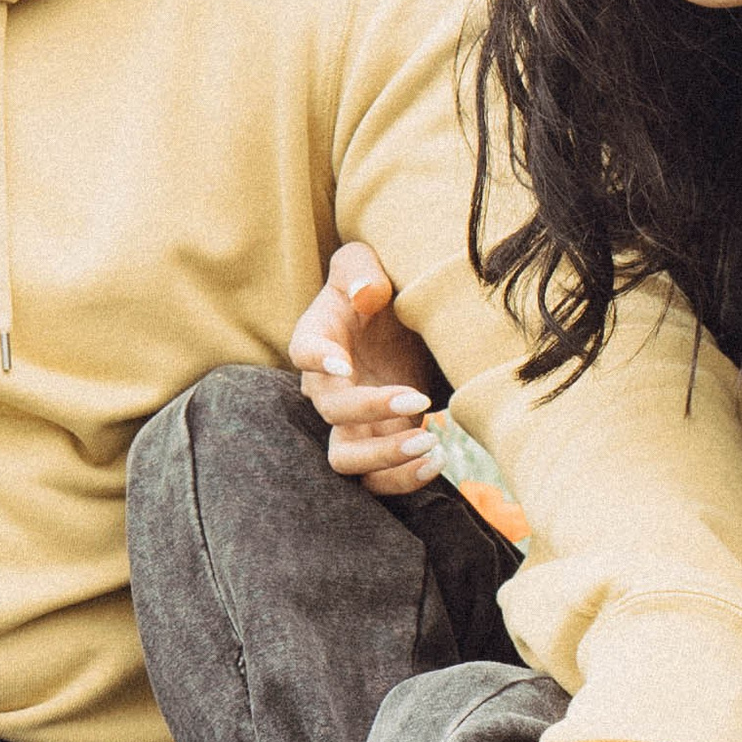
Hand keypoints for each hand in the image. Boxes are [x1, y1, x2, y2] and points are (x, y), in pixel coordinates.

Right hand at [288, 239, 444, 493]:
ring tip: (430, 444)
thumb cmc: (375, 286)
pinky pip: (377, 479)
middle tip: (418, 399)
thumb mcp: (366, 261)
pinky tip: (437, 459)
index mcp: (320, 337)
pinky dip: (402, 480)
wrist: (398, 321)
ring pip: (345, 459)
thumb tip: (368, 295)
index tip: (343, 363)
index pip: (303, 350)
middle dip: (370, 410)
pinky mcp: (378, 441)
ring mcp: (351, 420)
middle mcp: (329, 385)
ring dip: (384, 458)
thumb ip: (361, 269)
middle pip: (329, 412)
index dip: (316, 361)